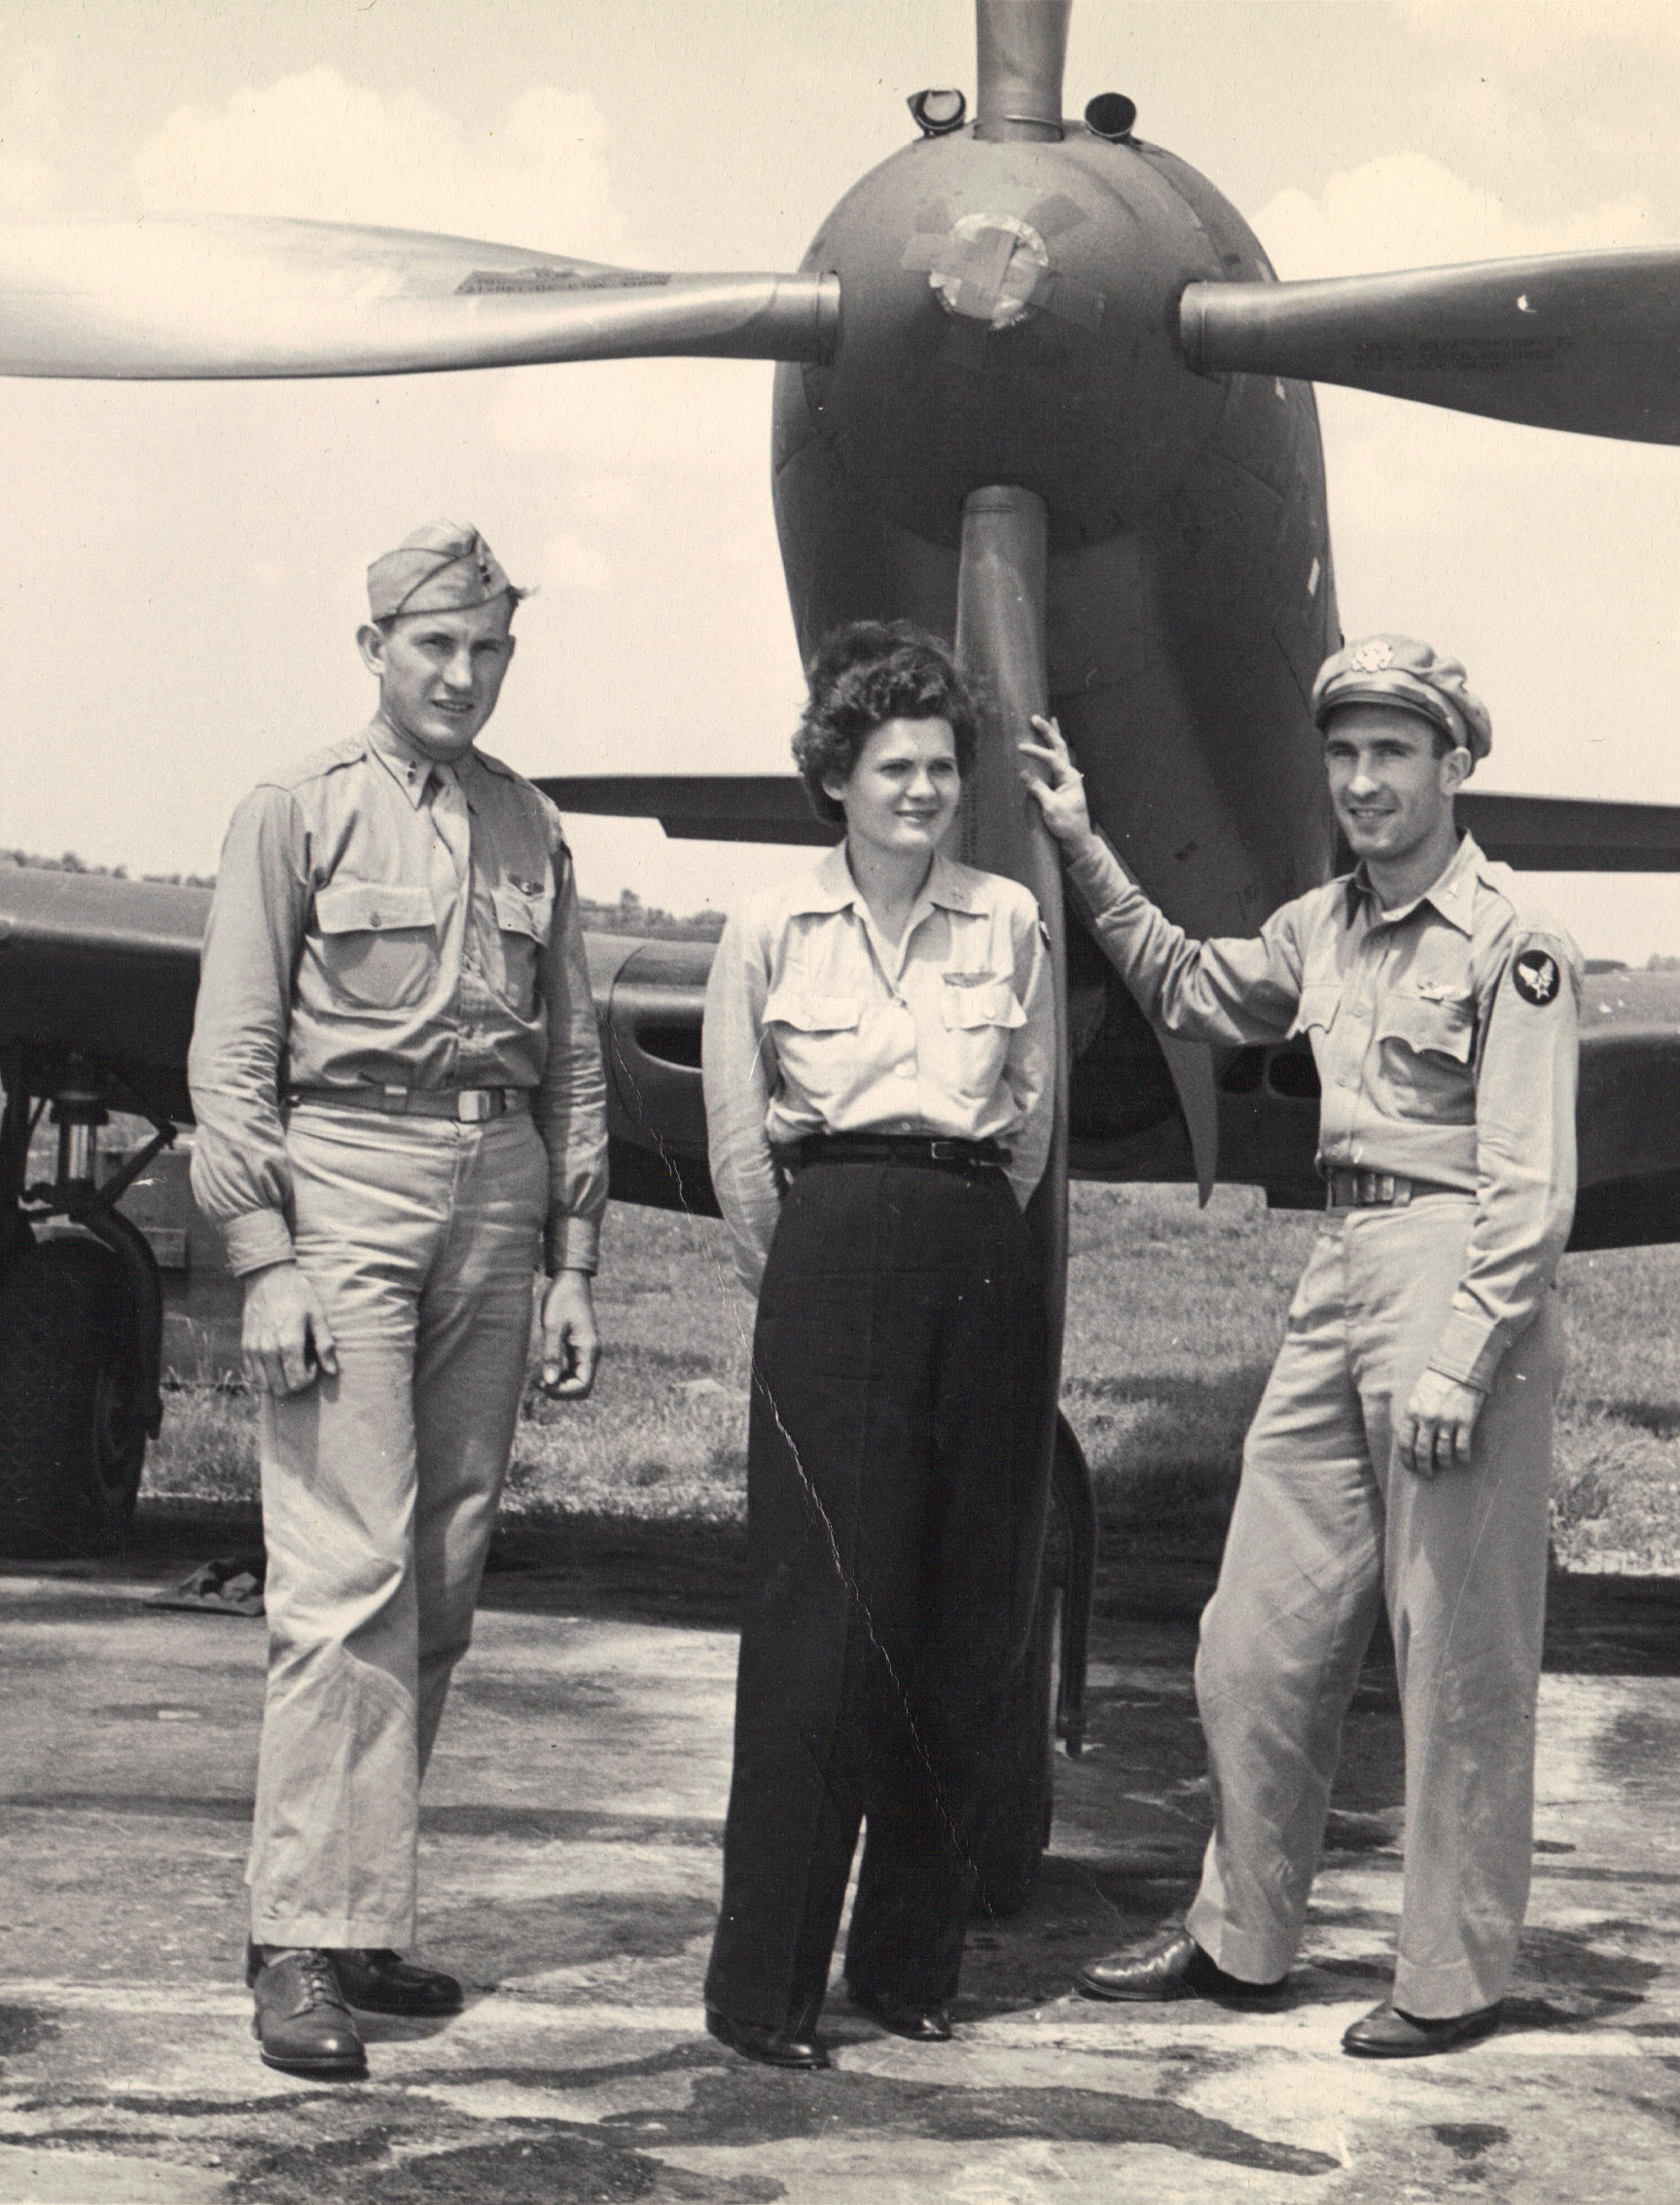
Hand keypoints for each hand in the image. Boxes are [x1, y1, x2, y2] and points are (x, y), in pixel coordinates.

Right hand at [241, 1261, 337, 1396]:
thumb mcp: (317, 1315)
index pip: (297, 1381)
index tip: (312, 1363)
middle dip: (294, 1382)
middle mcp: (268, 1349)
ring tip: (287, 1362)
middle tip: (301, 1363)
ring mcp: (253, 1348)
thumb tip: (332, 1371)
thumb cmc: (297, 1294)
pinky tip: (274, 1362)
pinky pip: (251, 1375)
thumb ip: (325, 1344)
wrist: (268, 1277)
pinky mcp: (244, 1346)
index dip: (308, 1378)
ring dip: (278, 1381)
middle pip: (281, 1388)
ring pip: (264, 1385)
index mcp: (289, 1342)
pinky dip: (263, 1376)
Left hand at [540, 1268, 600, 1398]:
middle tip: (538, 1381)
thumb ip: (551, 1353)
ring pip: (578, 1381)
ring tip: (539, 1376)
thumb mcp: (552, 1325)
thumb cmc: (561, 1299)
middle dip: (561, 1390)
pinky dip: (561, 1374)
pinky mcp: (579, 1347)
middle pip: (582, 1387)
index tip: (542, 1382)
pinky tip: (545, 1368)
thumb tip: (549, 1380)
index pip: (582, 1386)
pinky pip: (574, 1370)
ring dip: (560, 1384)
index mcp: (588, 1349)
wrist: (570, 1280)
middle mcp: (591, 1353)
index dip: (562, 1391)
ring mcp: (587, 1351)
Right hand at [1017, 713, 1093, 845]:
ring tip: (1048, 719)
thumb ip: (1038, 788)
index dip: (1036, 751)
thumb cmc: (1066, 824)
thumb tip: (1023, 772)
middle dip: (1047, 732)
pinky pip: (1057, 760)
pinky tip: (1052, 742)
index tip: (1019, 748)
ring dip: (1053, 735)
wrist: (1077, 838)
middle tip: (1034, 718)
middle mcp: (1070, 774)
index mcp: (1070, 778)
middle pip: (1059, 747)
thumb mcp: (1051, 808)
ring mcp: (1067, 778)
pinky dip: (1053, 748)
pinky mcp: (1062, 783)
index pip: (1052, 758)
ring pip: (1060, 751)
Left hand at [1397, 1369, 1483, 1478]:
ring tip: (1445, 1465)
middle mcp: (1427, 1418)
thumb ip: (1412, 1416)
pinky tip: (1462, 1459)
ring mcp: (1447, 1420)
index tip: (1411, 1467)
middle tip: (1427, 1475)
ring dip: (1443, 1463)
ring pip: (1442, 1452)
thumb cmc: (1435, 1383)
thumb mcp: (1416, 1396)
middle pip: (1422, 1451)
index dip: (1407, 1459)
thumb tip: (1409, 1440)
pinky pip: (1462, 1447)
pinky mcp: (1464, 1421)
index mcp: (1412, 1411)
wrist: (1459, 1368)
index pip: (1405, 1443)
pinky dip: (1462, 1457)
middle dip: (1423, 1467)